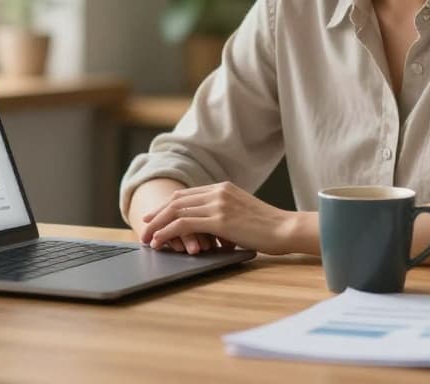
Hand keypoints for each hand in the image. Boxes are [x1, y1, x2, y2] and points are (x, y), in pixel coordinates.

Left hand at [138, 181, 297, 254]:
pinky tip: (160, 241)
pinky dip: (168, 232)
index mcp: (223, 188)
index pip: (187, 194)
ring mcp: (218, 204)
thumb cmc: (269, 228)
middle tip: (143, 227)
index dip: (167, 205)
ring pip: (177, 211)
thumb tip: (207, 233)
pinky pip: (184, 224)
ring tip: (146, 238)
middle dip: (157, 214)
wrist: (286, 229)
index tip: (155, 215)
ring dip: (157, 225)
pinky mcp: (219, 220)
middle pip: (177, 200)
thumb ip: (223, 216)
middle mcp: (218, 192)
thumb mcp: (242, 215)